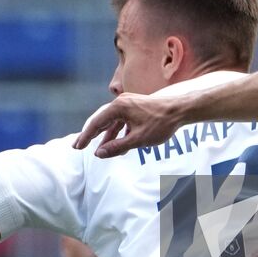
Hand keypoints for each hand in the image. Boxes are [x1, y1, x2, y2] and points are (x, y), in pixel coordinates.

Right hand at [72, 92, 193, 156]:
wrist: (180, 110)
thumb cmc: (161, 124)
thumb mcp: (138, 139)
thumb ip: (117, 146)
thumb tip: (98, 153)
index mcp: (119, 107)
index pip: (97, 123)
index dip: (85, 136)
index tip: (77, 147)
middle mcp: (121, 102)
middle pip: (101, 120)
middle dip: (91, 135)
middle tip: (78, 146)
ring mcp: (128, 104)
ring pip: (112, 122)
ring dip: (105, 136)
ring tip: (98, 150)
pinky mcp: (135, 107)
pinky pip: (122, 121)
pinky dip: (118, 133)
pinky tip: (117, 145)